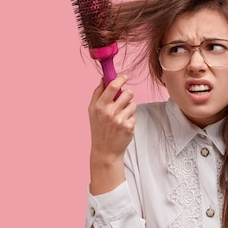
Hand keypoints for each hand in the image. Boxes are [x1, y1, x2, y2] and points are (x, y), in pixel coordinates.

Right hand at [87, 75, 135, 193]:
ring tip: (121, 115)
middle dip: (127, 94)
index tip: (124, 77)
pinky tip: (123, 125)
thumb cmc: (99, 128)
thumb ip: (97, 93)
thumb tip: (104, 78)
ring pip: (133, 104)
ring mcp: (120, 120)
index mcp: (99, 106)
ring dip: (129, 107)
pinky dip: (130, 118)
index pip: (112, 86)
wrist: (105, 150)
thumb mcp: (92, 111)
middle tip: (123, 100)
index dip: (120, 79)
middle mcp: (110, 112)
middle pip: (127, 93)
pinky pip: (134, 115)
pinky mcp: (129, 127)